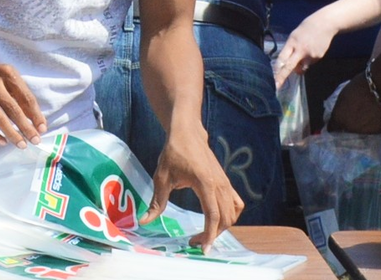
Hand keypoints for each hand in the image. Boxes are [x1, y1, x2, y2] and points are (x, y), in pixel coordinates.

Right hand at [0, 56, 47, 146]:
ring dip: (12, 133)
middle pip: (13, 108)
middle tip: (35, 140)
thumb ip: (19, 94)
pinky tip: (2, 141)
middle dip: (26, 127)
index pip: (26, 97)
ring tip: (21, 144)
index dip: (35, 114)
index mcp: (7, 74)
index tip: (42, 128)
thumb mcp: (6, 77)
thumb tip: (34, 119)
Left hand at [148, 124, 242, 247]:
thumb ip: (157, 202)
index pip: (213, 216)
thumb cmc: (174, 152)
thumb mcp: (162, 177)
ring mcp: (225, 182)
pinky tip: (217, 220)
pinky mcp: (226, 181)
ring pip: (233, 212)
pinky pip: (235, 203)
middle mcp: (220, 184)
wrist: (187, 132)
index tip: (201, 248)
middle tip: (196, 242)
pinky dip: (229, 215)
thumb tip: (145, 221)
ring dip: (222, 226)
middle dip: (213, 234)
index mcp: (205, 184)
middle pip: (225, 218)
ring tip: (206, 233)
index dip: (209, 235)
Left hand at [273, 15, 337, 87]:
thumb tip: (288, 64)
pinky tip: (312, 49)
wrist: (325, 24)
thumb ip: (290, 49)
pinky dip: (309, 59)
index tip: (272, 78)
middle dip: (282, 77)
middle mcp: (301, 50)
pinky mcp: (318, 57)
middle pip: (289, 66)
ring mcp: (311, 55)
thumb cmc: (306, 28)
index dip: (276, 69)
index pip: (282, 58)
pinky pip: (310, 63)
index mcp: (292, 43)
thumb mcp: (294, 36)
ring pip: (302, 66)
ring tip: (305, 50)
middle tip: (276, 86)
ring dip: (300, 64)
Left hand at [326, 75, 380, 133]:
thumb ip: (339, 108)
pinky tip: (376, 116)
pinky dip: (373, 124)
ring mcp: (365, 132)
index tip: (338, 121)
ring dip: (360, 126)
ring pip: (360, 131)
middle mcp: (350, 128)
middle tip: (354, 115)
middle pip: (346, 130)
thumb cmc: (360, 86)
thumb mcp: (343, 96)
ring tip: (366, 115)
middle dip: (348, 125)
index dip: (334, 124)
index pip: (332, 127)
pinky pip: (373, 129)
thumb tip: (338, 114)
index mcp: (339, 118)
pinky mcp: (378, 132)